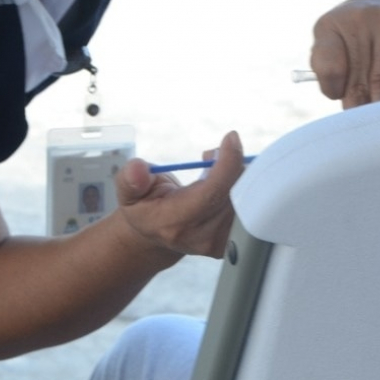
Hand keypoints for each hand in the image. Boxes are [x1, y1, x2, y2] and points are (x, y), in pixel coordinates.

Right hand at [115, 131, 244, 258]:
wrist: (156, 235)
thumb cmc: (145, 207)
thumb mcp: (129, 191)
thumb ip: (131, 179)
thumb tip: (138, 169)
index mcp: (175, 222)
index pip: (212, 193)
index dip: (227, 163)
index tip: (231, 138)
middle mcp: (201, 236)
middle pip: (235, 193)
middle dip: (232, 164)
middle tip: (213, 155)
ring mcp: (219, 242)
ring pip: (247, 198)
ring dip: (237, 175)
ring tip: (212, 171)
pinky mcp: (233, 241)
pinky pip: (250, 206)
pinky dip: (241, 188)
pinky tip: (223, 185)